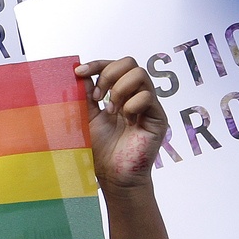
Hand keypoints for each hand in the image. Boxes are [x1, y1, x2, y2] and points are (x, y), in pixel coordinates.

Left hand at [77, 59, 166, 191]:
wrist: (113, 176)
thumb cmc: (101, 150)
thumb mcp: (87, 117)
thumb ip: (86, 95)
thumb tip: (80, 72)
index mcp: (119, 94)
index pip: (113, 66)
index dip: (97, 64)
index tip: (79, 72)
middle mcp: (135, 96)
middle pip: (130, 62)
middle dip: (108, 75)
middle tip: (98, 99)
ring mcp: (149, 105)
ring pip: (140, 74)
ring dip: (119, 89)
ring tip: (111, 111)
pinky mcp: (158, 117)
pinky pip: (147, 96)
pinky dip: (131, 105)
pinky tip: (127, 121)